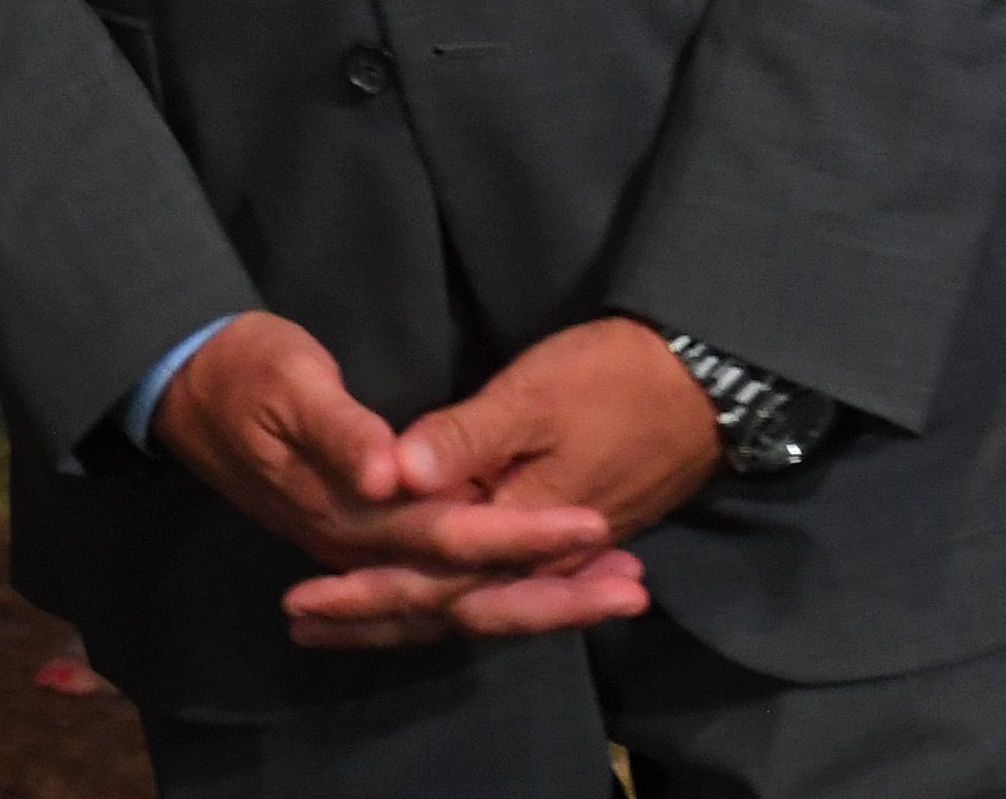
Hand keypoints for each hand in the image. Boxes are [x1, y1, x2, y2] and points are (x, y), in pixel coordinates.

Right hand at [148, 312, 635, 650]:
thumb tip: (390, 475)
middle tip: (635, 589)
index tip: (594, 524)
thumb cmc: (243, 367)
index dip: (524, 534)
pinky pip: (445, 594)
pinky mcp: (366, 546)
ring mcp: (360, 554)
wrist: (184, 386)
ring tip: (618, 594)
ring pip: (462, 603)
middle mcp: (358, 547)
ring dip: (540, 602)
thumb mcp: (287, 377)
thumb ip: (340, 429)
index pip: (451, 536)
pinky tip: (546, 589)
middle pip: (469, 591)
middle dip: (554, 593)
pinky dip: (502, 597)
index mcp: (346, 511)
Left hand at [284, 319, 717, 647]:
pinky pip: (502, 586)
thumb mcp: (532, 397)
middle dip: (376, 619)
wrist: (706, 384)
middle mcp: (540, 558)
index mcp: (523, 524)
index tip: (301, 602)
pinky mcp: (570, 539)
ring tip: (344, 624)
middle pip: (450, 605)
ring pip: (476, 602)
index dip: (366, 593)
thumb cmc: (611, 379)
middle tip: (299, 626)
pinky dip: (458, 599)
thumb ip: (463, 438)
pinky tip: (428, 602)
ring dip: (411, 616)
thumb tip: (395, 476)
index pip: (433, 580)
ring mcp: (559, 554)